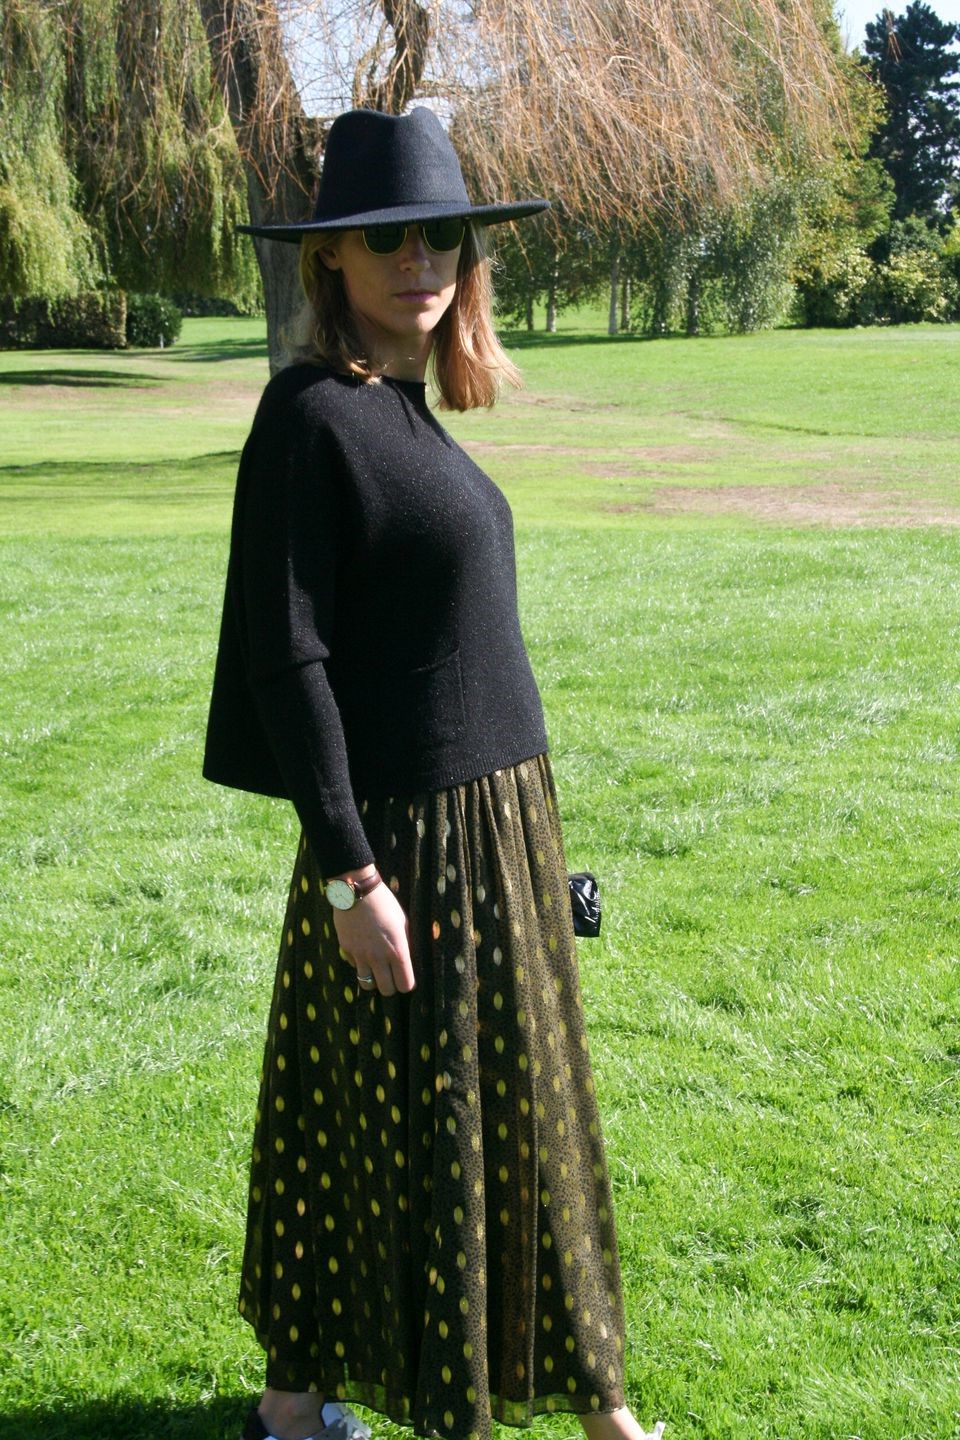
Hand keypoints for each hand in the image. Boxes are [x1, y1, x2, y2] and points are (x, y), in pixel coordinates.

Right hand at [332, 881, 414, 995]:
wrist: (358, 891)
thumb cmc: (385, 904)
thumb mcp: (403, 922)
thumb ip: (404, 944)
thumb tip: (406, 961)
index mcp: (397, 950)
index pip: (405, 984)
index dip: (407, 984)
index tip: (406, 978)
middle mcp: (378, 957)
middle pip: (386, 990)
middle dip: (391, 986)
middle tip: (392, 976)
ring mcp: (360, 955)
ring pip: (367, 985)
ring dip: (374, 980)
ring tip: (377, 970)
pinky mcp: (346, 950)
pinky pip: (355, 967)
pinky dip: (360, 964)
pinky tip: (363, 952)